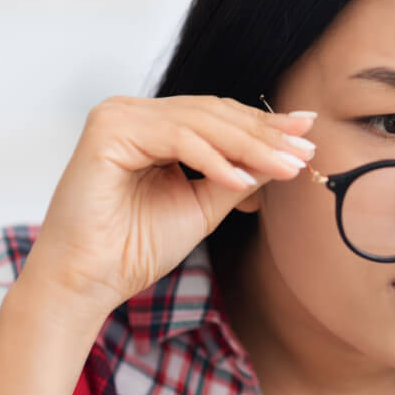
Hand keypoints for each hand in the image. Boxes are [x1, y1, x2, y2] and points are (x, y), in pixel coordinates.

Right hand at [26, 94, 317, 317]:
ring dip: (249, 147)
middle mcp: (133, 113)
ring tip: (288, 167)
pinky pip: (175, 139)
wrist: (88, 281)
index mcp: (152, 125)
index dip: (264, 127)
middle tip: (306, 151)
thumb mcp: (204, 205)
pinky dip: (213, 160)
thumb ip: (241, 174)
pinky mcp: (107, 130)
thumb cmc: (135, 248)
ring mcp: (118, 116)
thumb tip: (289, 153)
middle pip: (213, 115)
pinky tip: (242, 181)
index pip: (217, 117)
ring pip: (199, 123)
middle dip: (265, 135)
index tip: (307, 138)